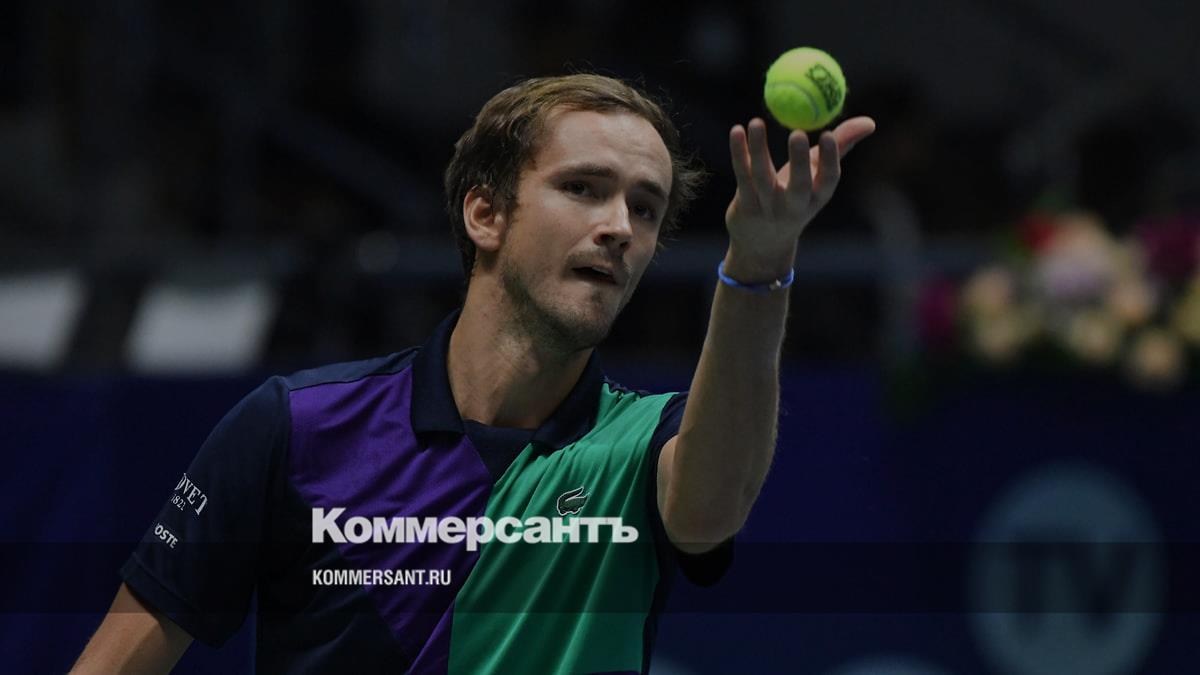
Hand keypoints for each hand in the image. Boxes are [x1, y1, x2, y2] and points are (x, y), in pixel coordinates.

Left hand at [723, 116, 875, 279]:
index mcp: (818, 197)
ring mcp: (768, 209)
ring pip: (762, 177)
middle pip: (799, 185)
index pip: (828, 179)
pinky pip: (741, 176)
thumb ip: (841, 147)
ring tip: (756, 122)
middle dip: (799, 161)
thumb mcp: (817, 176)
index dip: (830, 158)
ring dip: (759, 149)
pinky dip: (739, 153)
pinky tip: (737, 131)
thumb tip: (870, 122)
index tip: (828, 134)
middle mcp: (795, 206)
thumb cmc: (795, 198)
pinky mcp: (744, 207)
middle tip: (797, 132)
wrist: (763, 244)